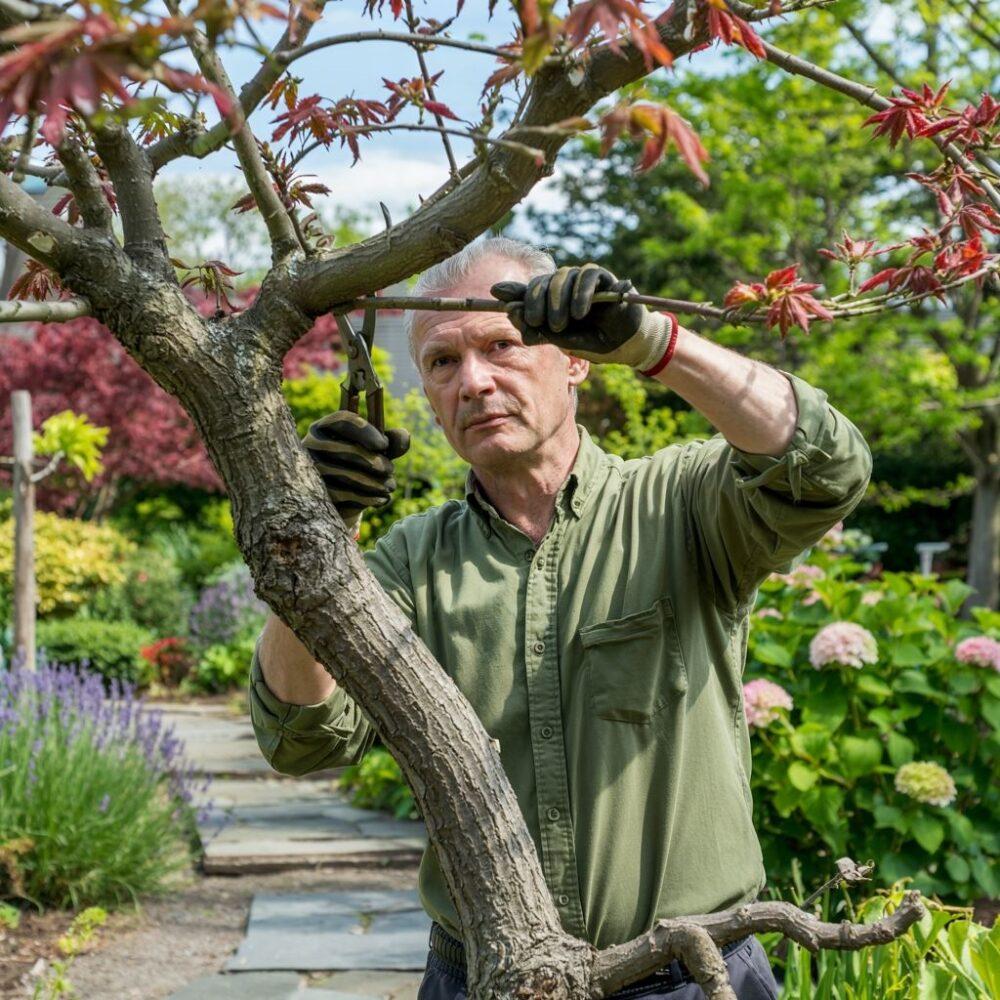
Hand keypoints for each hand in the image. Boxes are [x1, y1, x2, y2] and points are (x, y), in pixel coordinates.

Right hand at [302, 411, 409, 531]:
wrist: (343, 500)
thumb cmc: (360, 466)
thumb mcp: (376, 452)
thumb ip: (391, 443)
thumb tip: (404, 436)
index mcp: (327, 427)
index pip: (343, 421)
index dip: (365, 431)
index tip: (383, 444)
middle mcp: (312, 445)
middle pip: (345, 450)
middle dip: (373, 461)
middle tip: (391, 470)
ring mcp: (311, 470)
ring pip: (344, 475)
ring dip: (373, 482)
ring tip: (390, 486)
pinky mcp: (314, 493)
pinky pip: (342, 495)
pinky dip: (367, 498)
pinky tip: (383, 499)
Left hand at [490, 263, 674, 372]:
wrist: (624, 345)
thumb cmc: (592, 342)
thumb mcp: (561, 341)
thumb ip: (538, 329)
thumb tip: (511, 314)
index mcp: (552, 301)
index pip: (529, 290)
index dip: (512, 290)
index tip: (494, 292)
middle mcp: (564, 286)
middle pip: (541, 282)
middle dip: (535, 301)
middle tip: (536, 321)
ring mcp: (582, 280)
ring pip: (561, 277)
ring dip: (558, 301)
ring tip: (563, 323)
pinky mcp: (602, 277)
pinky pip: (586, 276)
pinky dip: (580, 294)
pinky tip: (579, 312)